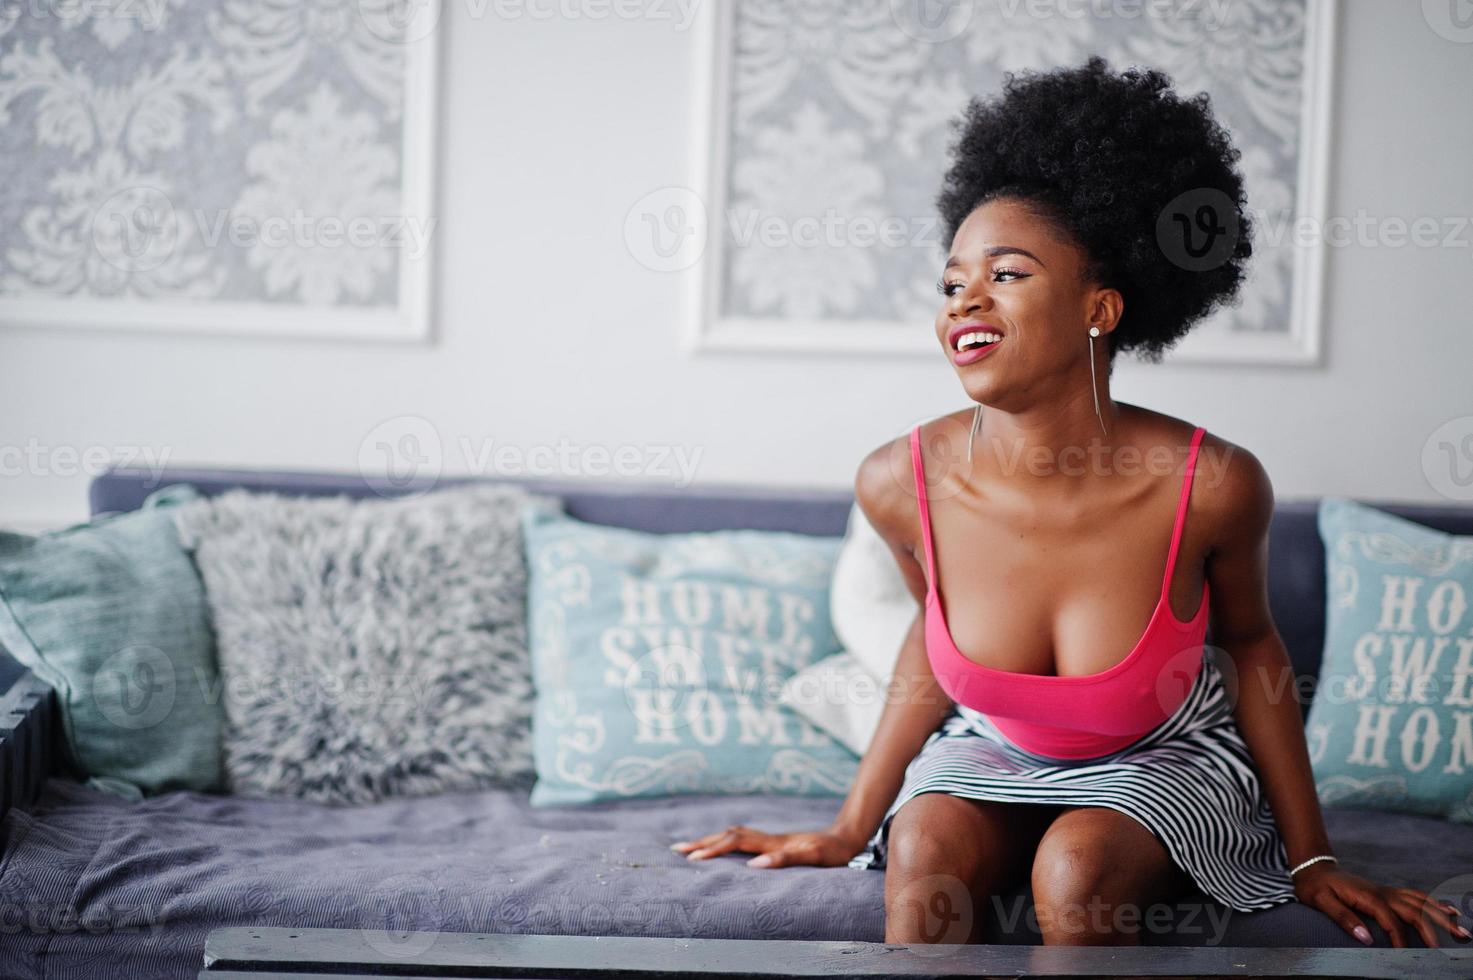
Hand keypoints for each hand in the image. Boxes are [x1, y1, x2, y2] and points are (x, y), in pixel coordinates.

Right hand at [669, 824, 868, 868]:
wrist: (845, 838)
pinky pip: (740, 840)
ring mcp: (768, 839)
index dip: (713, 850)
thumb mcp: (812, 857)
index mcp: (771, 843)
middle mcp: (766, 838)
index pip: (734, 843)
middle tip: (676, 849)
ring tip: (688, 848)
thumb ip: (785, 859)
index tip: (693, 859)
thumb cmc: (830, 852)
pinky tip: (718, 847)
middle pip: (727, 836)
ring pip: (731, 835)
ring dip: (709, 840)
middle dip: (701, 842)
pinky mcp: (771, 843)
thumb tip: (754, 865)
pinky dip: (723, 842)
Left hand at [1292, 864, 1470, 947]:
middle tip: (1456, 942)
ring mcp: (1387, 891)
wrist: (1314, 868)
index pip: (1391, 921)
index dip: (1400, 940)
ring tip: (1462, 928)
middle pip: (1414, 910)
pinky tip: (1448, 909)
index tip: (1405, 957)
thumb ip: (1342, 918)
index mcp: (1368, 897)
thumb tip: (1365, 938)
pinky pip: (1415, 896)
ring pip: (1420, 902)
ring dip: (1442, 914)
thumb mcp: (1321, 901)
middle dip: (1436, 927)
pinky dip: (1433, 903)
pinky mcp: (1387, 891)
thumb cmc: (1315, 887)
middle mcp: (1382, 893)